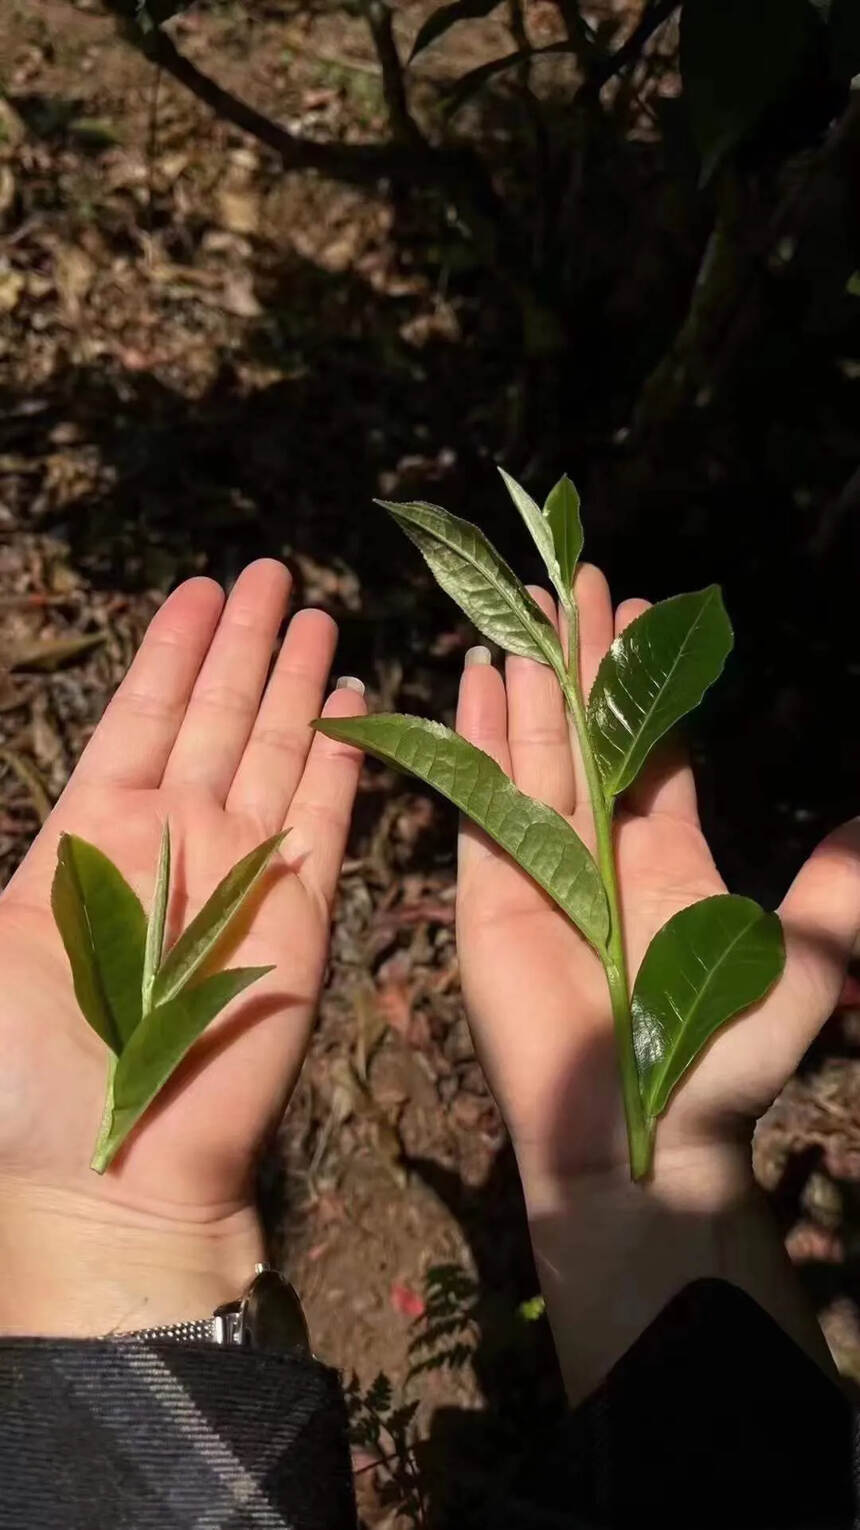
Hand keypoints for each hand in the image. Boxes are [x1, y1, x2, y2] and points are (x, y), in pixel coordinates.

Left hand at [0, 560, 364, 1333]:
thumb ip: (1, 888)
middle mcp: (174, 838)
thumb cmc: (28, 1076)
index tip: (193, 590)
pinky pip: (326, 809)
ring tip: (311, 611)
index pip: (138, 717)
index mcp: (92, 838)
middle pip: (213, 714)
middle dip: (240, 642)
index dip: (169, 652)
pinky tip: (352, 698)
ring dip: (291, 679)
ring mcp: (242, 869)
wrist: (116, 1168)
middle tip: (267, 570)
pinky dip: (341, 752)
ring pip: (272, 745)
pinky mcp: (303, 907)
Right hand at [455, 565, 859, 1394]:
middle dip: (583, 657)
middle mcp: (601, 852)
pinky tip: (469, 681)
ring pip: (531, 752)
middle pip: (587, 732)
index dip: (650, 682)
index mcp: (670, 859)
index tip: (646, 614)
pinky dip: (470, 740)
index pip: (656, 749)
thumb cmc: (718, 1069)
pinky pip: (476, 803)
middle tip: (578, 578)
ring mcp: (539, 868)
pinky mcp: (488, 894)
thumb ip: (828, 896)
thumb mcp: (795, 969)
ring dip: (528, 680)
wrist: (630, 1141)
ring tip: (524, 607)